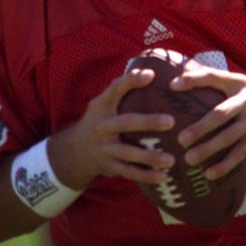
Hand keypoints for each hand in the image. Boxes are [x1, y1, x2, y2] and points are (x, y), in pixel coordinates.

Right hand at [51, 67, 175, 189]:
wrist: (73, 151)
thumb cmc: (100, 121)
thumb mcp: (104, 104)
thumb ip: (123, 91)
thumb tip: (156, 69)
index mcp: (102, 106)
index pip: (115, 89)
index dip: (132, 81)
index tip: (152, 75)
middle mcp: (102, 126)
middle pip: (126, 122)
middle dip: (148, 122)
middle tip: (171, 121)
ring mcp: (104, 147)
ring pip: (129, 153)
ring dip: (150, 157)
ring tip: (171, 159)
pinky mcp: (109, 165)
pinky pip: (129, 172)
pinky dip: (147, 176)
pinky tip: (164, 176)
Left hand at [171, 65, 245, 179]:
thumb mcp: (242, 85)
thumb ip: (217, 81)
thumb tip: (181, 73)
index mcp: (239, 84)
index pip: (214, 77)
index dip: (194, 79)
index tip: (173, 86)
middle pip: (220, 114)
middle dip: (200, 127)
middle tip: (181, 139)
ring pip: (229, 137)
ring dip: (208, 149)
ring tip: (190, 159)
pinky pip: (240, 153)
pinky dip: (225, 164)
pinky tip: (210, 173)